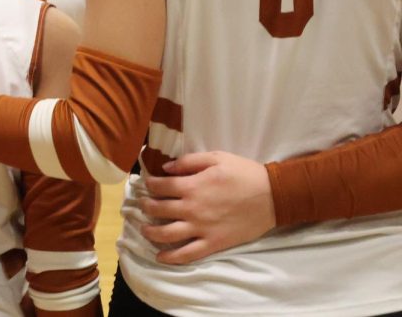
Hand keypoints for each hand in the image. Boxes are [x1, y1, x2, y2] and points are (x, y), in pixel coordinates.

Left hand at [138, 151, 275, 264]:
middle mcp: (192, 208)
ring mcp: (201, 228)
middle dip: (145, 206)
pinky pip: (188, 254)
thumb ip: (189, 161)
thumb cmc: (244, 173)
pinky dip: (171, 257)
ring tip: (144, 229)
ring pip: (166, 234)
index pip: (159, 186)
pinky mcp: (213, 243)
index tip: (147, 184)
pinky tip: (160, 257)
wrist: (272, 196)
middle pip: (157, 209)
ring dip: (150, 232)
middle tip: (142, 205)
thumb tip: (166, 167)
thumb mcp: (216, 158)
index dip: (149, 185)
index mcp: (191, 185)